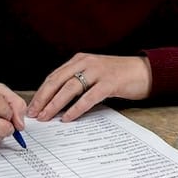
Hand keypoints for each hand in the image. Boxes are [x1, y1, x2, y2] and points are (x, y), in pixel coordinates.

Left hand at [26, 53, 151, 122]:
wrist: (145, 72)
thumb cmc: (118, 76)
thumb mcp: (94, 74)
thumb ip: (77, 82)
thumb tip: (56, 102)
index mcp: (80, 60)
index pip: (54, 76)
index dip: (41, 92)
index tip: (32, 106)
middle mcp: (86, 62)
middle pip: (57, 80)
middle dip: (43, 98)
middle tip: (34, 113)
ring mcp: (98, 71)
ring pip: (70, 88)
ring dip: (55, 104)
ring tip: (46, 117)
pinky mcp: (110, 83)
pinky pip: (88, 97)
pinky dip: (76, 108)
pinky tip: (67, 118)